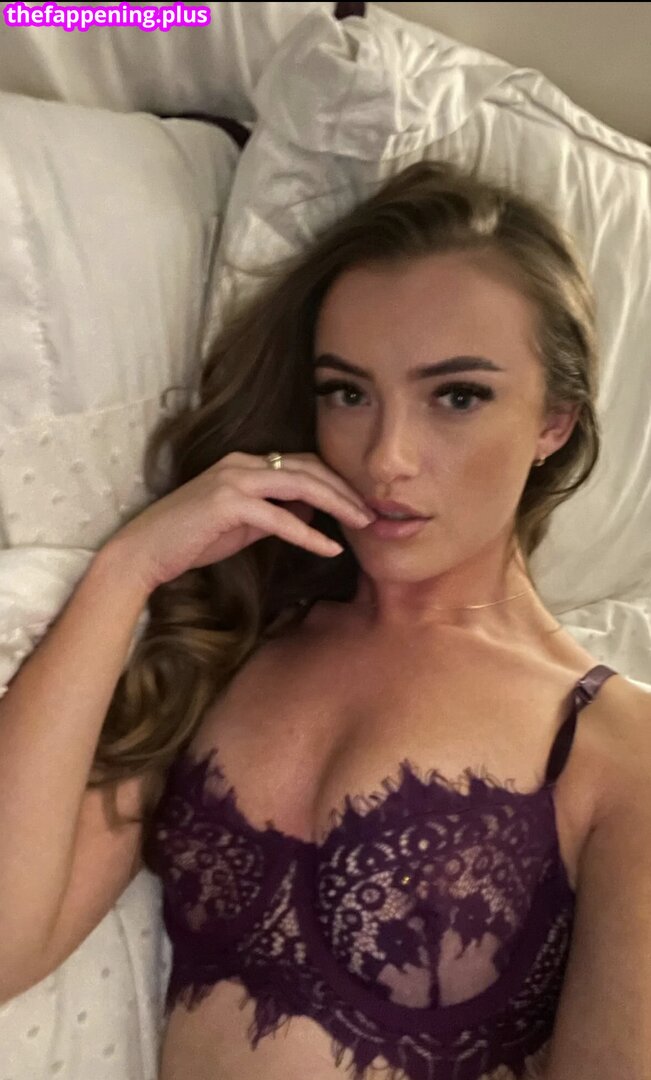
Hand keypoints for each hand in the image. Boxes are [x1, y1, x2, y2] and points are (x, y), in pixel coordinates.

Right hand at [106, 451, 374, 592]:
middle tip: (374, 512)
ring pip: (300, 484)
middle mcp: (241, 463)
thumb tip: (311, 513)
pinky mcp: (228, 504)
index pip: (302, 463)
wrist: (145, 551)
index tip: (361, 502)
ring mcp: (233, 479)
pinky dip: (309, 534)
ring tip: (363, 523)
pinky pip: (280, 518)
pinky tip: (330, 547)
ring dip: (338, 504)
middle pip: (309, 468)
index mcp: (245, 463)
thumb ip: (276, 513)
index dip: (335, 481)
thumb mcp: (243, 523)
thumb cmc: (192, 538)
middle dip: (346, 489)